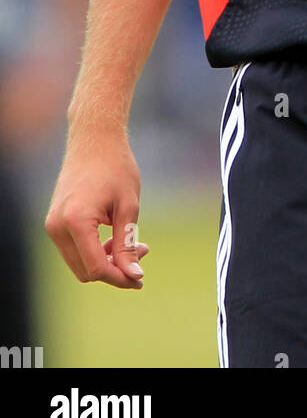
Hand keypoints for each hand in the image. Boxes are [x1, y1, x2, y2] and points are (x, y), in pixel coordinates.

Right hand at [45, 125, 149, 288]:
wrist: (94, 139)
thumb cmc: (116, 167)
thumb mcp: (128, 207)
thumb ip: (127, 244)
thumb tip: (134, 276)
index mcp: (76, 221)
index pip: (96, 268)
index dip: (119, 278)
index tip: (141, 278)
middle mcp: (57, 227)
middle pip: (85, 271)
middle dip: (114, 270)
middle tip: (142, 252)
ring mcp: (52, 225)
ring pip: (79, 263)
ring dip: (105, 261)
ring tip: (134, 245)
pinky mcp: (54, 222)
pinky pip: (74, 250)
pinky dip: (94, 251)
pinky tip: (115, 238)